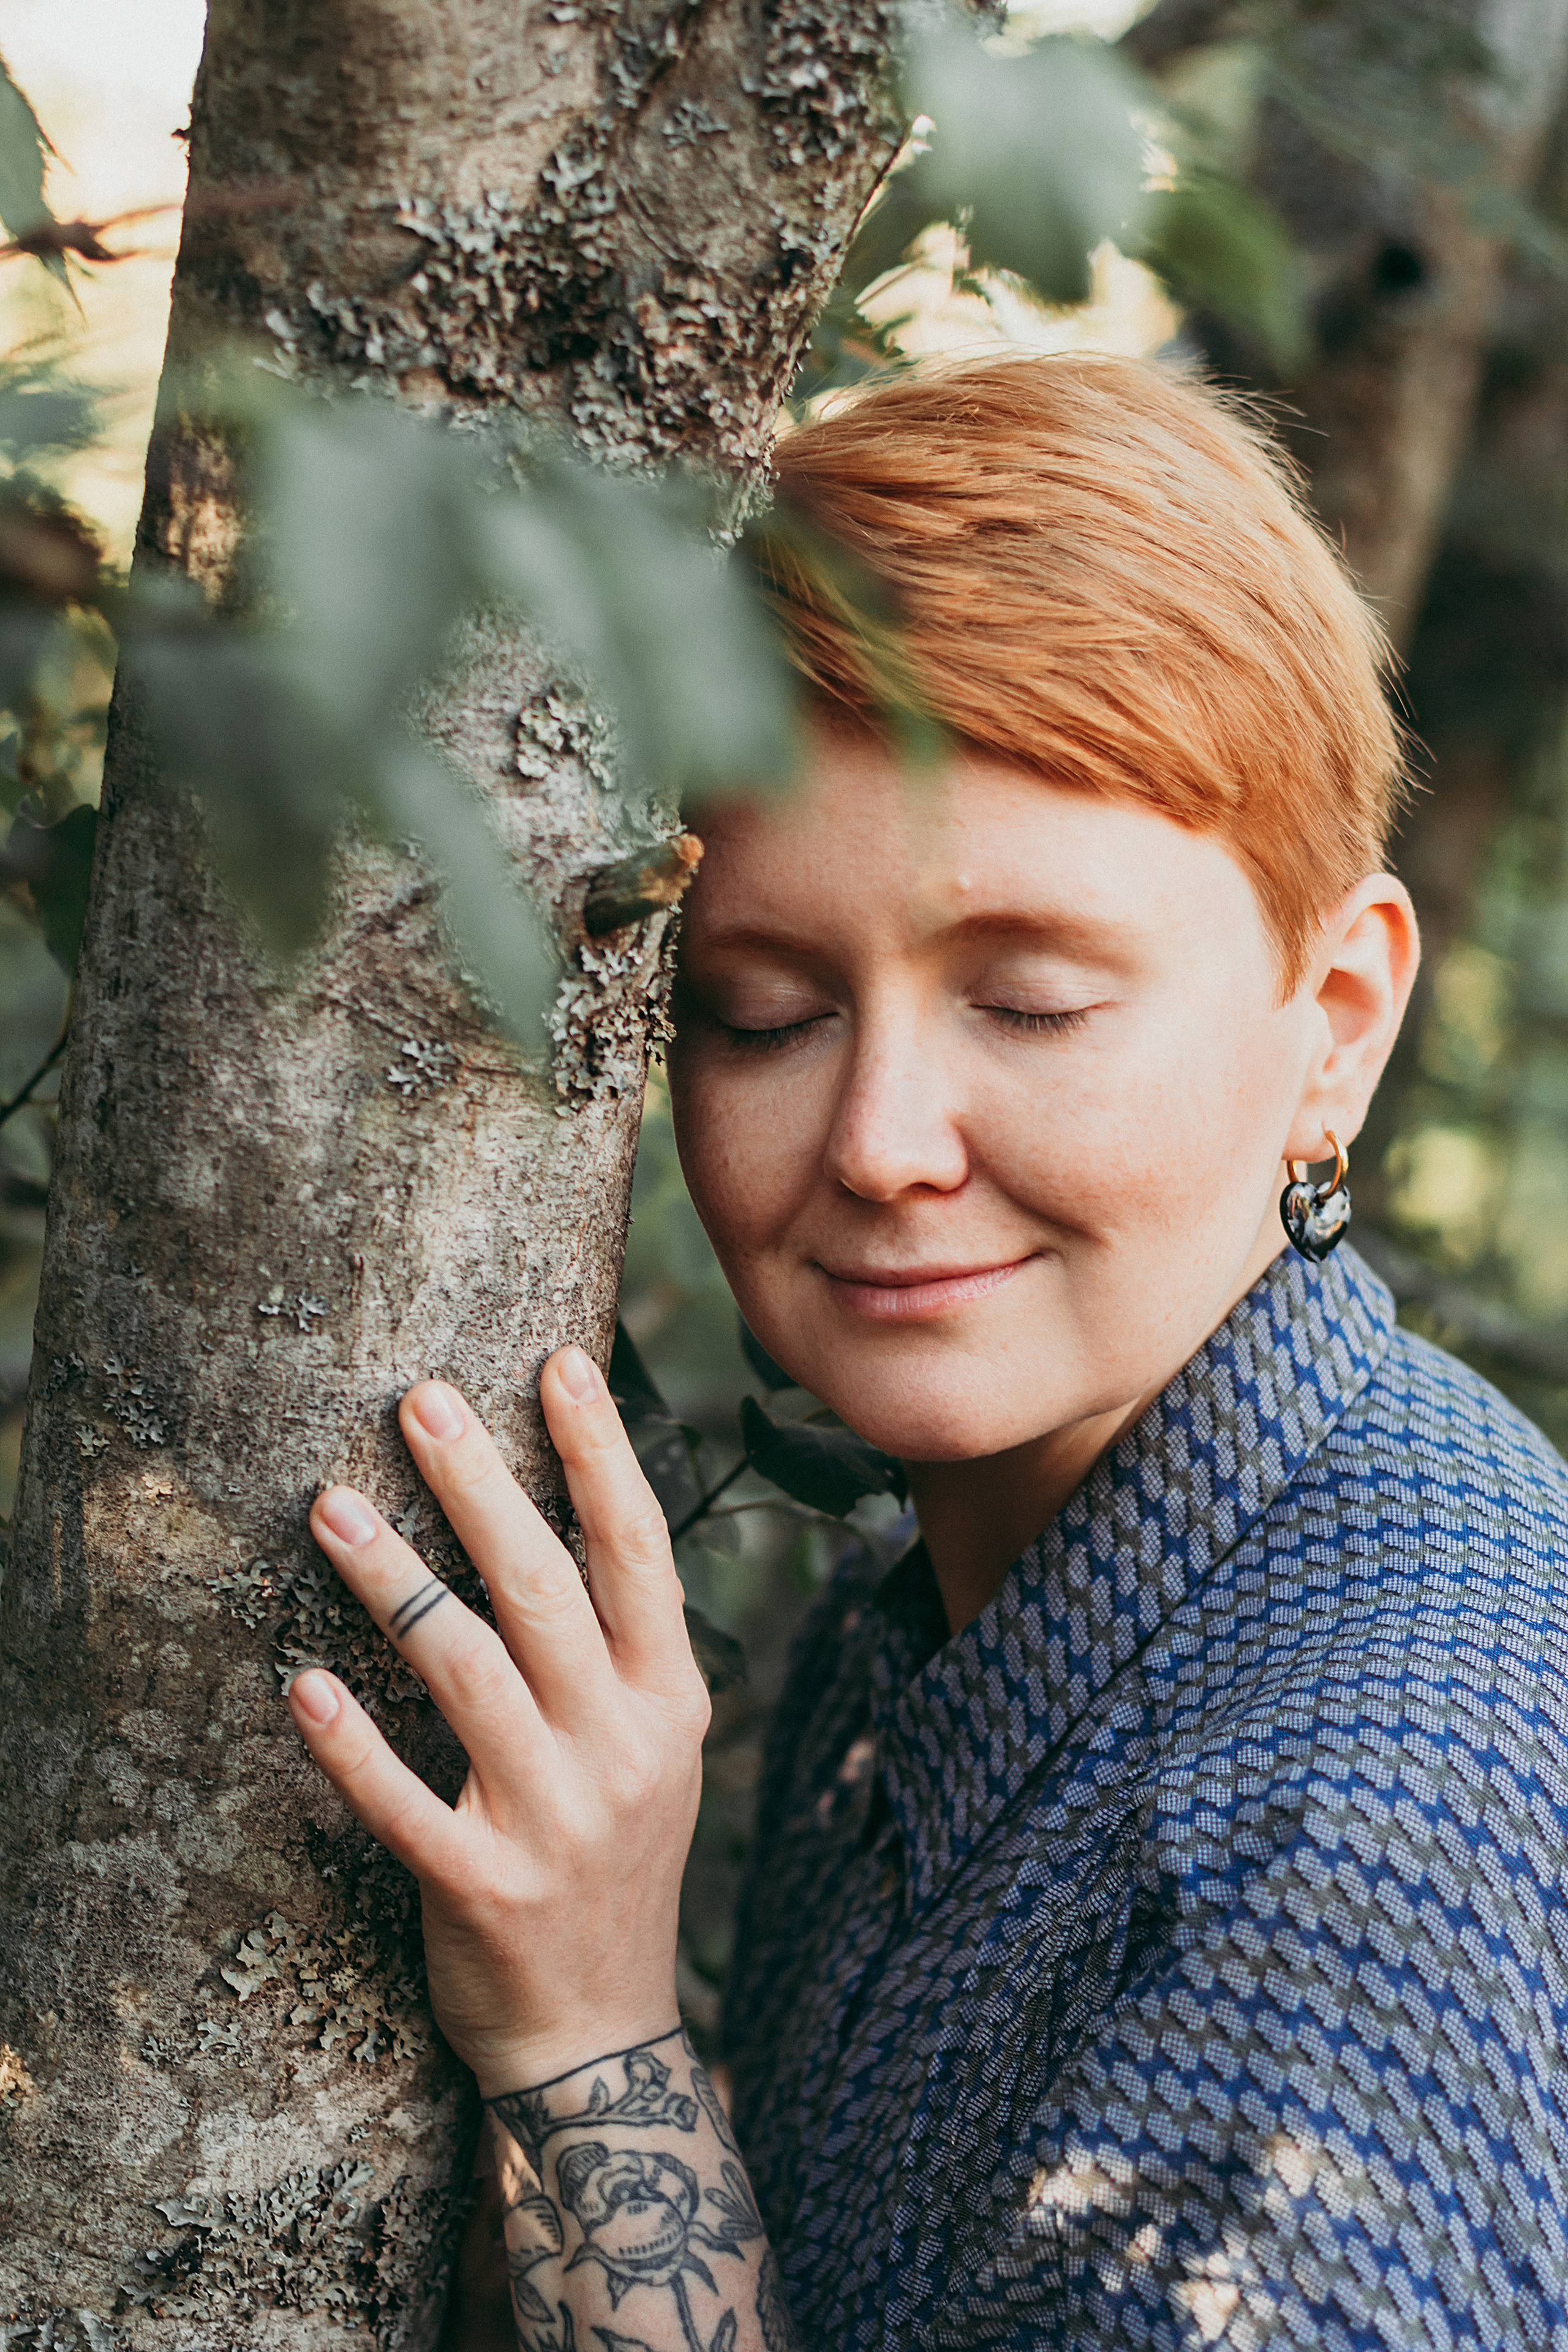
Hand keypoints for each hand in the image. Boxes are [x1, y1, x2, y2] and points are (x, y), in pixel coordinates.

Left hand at [285, 1348, 711, 2094]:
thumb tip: (557, 1506)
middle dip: (477, 1483)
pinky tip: (301, 1688)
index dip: (600, 1452)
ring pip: (466, 1673)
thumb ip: (617, 1646)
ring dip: (394, 1580)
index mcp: (671, 1698)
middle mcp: (621, 1747)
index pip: (637, 1551)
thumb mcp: (650, 1745)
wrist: (600, 2033)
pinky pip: (407, 1805)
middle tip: (416, 1397)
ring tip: (329, 1505)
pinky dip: (352, 1749)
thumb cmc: (611, 1858)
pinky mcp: (484, 1888)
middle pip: (542, 1589)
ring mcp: (555, 1820)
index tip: (557, 1362)